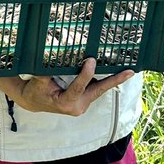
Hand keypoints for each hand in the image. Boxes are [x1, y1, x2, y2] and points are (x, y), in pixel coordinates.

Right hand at [0, 58, 133, 115]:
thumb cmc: (35, 91)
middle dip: (115, 80)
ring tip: (128, 69)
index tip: (91, 60)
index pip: (79, 86)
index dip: (86, 73)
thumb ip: (47, 71)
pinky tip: (115, 70)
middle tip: (130, 72)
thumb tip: (56, 56)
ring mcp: (82, 104)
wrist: (33, 101)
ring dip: (113, 79)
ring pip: (99, 89)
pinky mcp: (84, 100)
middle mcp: (78, 106)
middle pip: (98, 90)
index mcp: (66, 103)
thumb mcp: (38, 81)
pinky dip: (104, 78)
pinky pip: (95, 88)